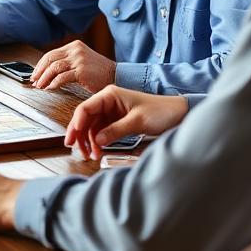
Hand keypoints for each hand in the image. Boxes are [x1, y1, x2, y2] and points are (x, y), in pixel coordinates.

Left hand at [31, 40, 115, 92]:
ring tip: (41, 86)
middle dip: (39, 72)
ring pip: (54, 68)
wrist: (117, 76)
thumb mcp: (81, 61)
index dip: (40, 65)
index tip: (34, 75)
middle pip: (49, 59)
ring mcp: (79, 59)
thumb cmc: (98, 73)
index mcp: (74, 46)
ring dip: (44, 78)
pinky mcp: (82, 70)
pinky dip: (53, 83)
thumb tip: (47, 72)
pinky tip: (51, 88)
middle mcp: (75, 50)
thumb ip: (66, 63)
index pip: (51, 54)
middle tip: (34, 81)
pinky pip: (62, 77)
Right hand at [65, 85, 188, 160]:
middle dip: (79, 134)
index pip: (86, 107)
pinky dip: (97, 142)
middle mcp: (107, 102)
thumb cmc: (160, 111)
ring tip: (90, 155)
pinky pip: (101, 132)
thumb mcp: (137, 121)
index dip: (77, 122)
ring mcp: (111, 112)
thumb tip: (97, 141)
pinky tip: (98, 151)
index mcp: (110, 95)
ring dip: (88, 141)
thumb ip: (115, 130)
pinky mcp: (116, 121)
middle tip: (74, 149)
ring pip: (91, 127)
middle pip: (85, 118)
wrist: (177, 114)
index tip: (73, 137)